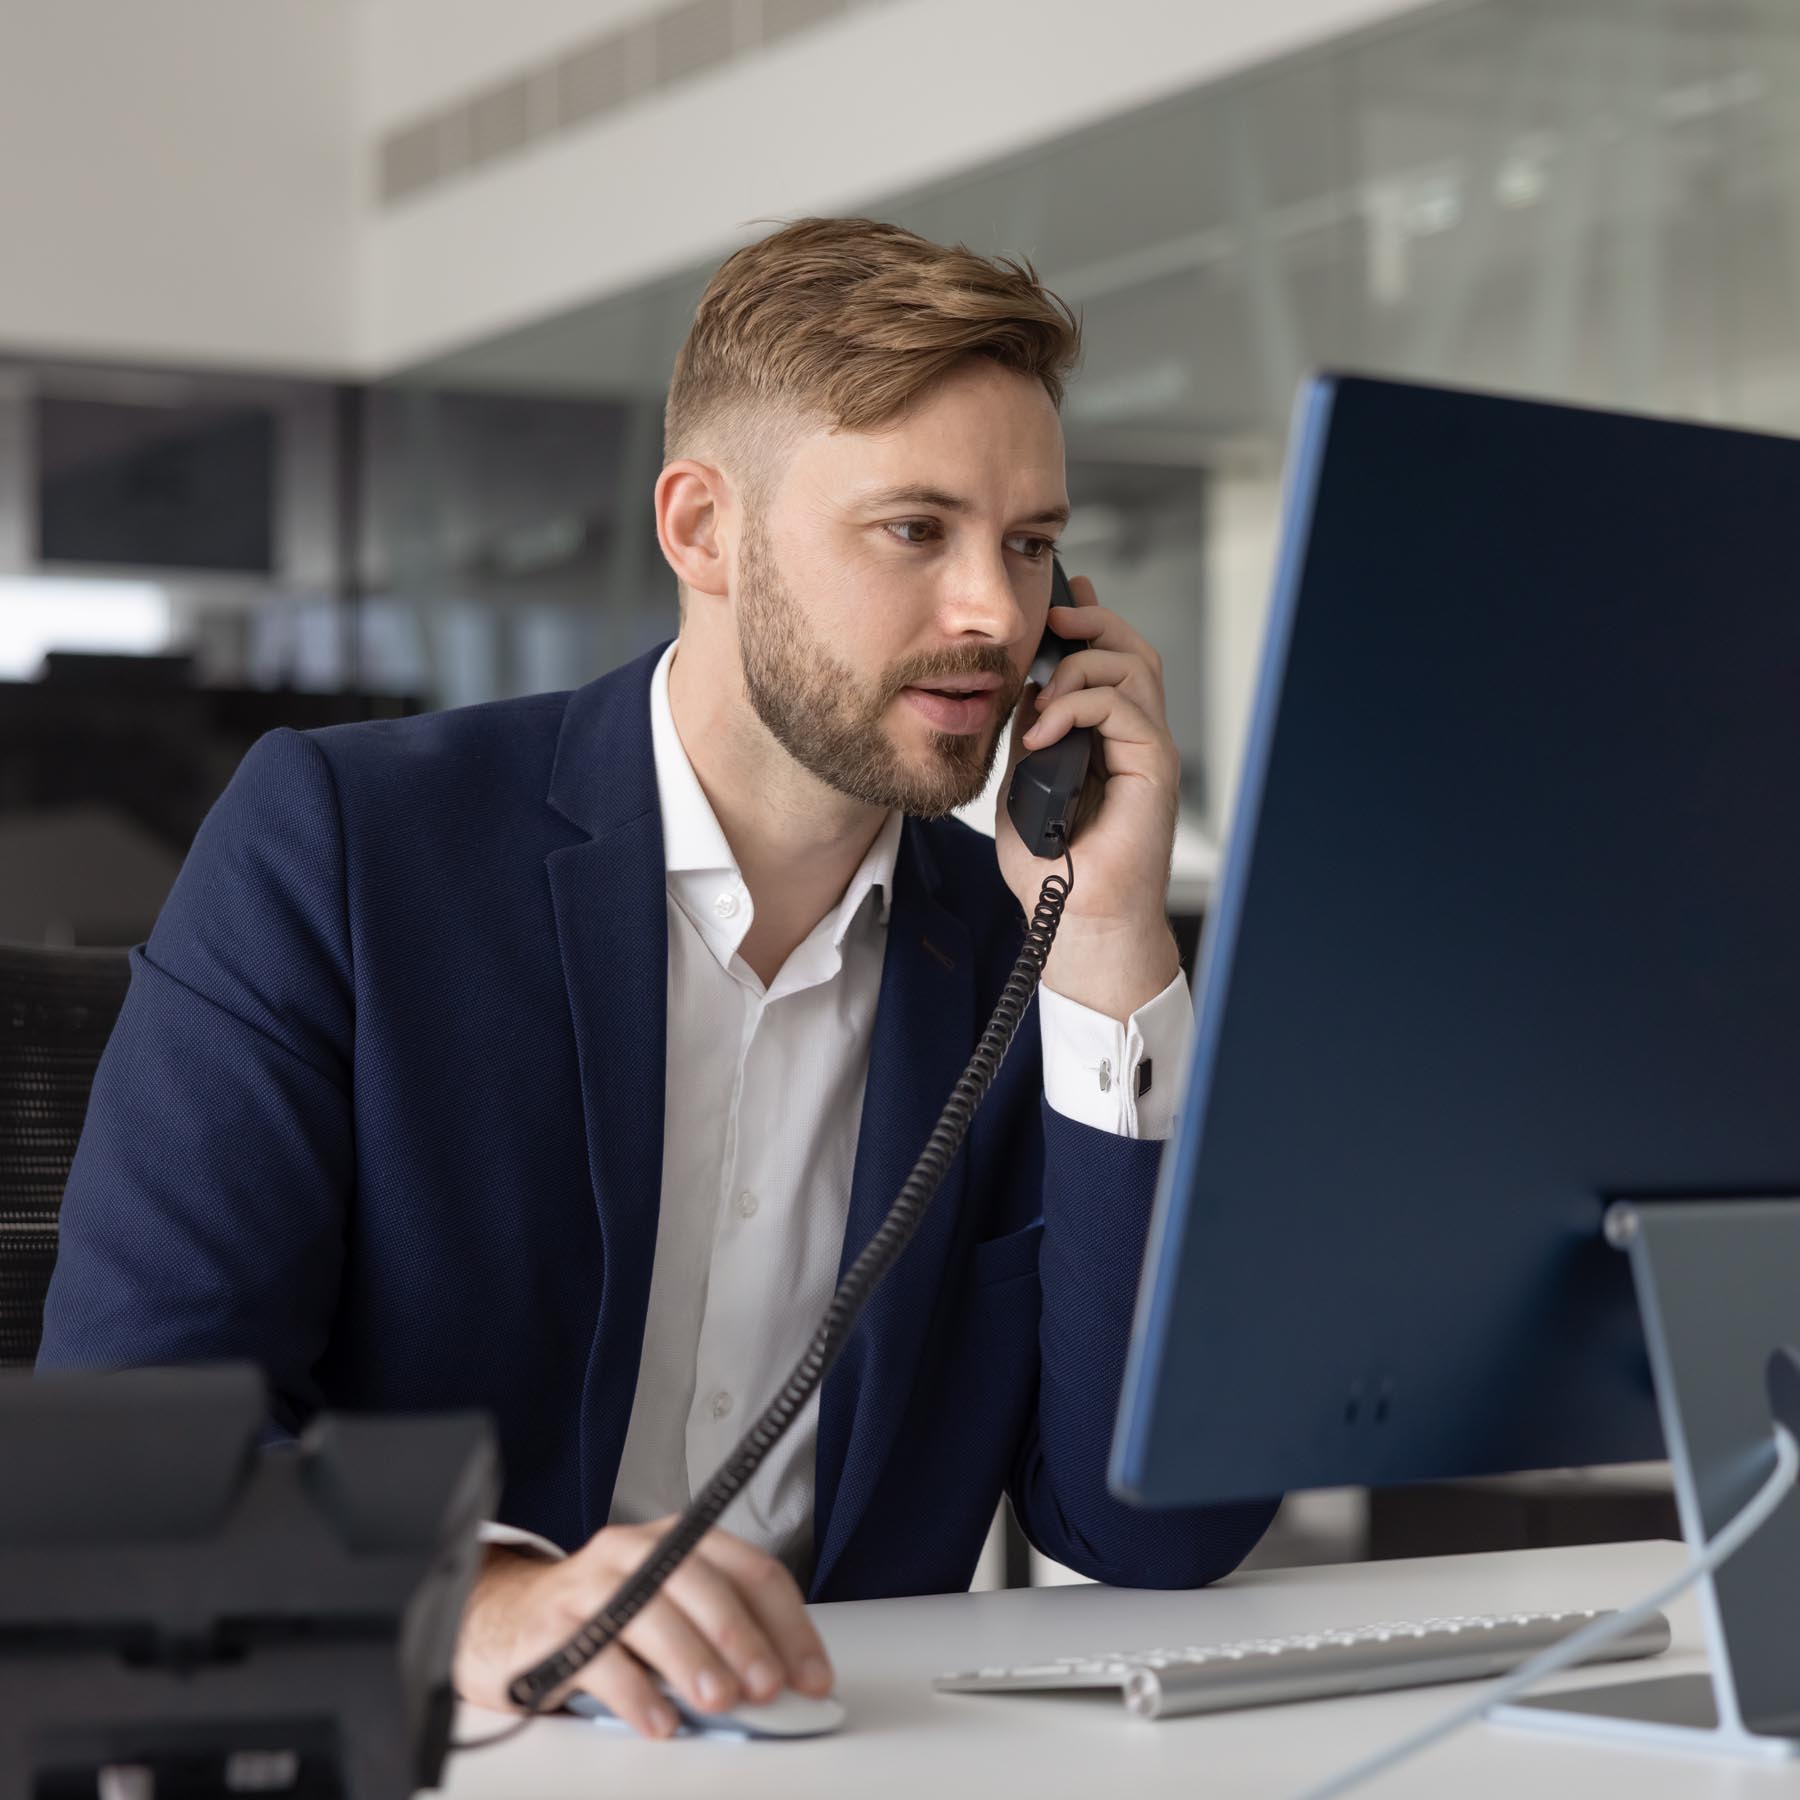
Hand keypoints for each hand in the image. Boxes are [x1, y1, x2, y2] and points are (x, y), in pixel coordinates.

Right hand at [454, 1517, 834, 1738]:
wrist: (508, 1623)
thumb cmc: (606, 1621)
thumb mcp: (668, 1618)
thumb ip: (717, 1641)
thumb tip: (780, 1690)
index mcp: (679, 1541)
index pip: (750, 1570)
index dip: (788, 1624)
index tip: (811, 1677)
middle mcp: (637, 1550)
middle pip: (701, 1582)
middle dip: (741, 1636)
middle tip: (766, 1686)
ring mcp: (592, 1582)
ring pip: (652, 1612)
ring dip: (691, 1659)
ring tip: (718, 1701)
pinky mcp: (553, 1625)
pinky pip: (599, 1655)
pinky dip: (634, 1692)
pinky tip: (658, 1721)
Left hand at [995, 572, 1181, 1021]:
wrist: (1074, 918)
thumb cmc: (1052, 867)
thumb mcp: (1021, 784)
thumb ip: (1030, 737)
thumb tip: (1025, 690)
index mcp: (1107, 739)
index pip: (1109, 663)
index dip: (1088, 626)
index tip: (1057, 607)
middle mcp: (1134, 739)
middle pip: (1131, 650)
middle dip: (1093, 625)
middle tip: (1054, 623)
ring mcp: (1147, 751)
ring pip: (1133, 667)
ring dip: (1081, 667)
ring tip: (1044, 700)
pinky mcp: (1153, 768)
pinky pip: (1124, 708)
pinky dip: (1081, 705)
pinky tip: (1046, 728)